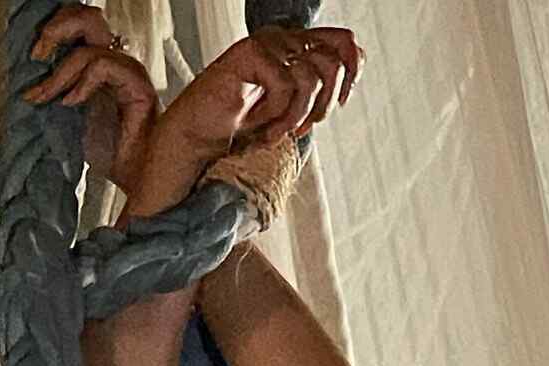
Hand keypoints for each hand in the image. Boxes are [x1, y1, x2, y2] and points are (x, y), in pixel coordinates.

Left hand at [24, 3, 159, 193]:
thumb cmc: (108, 152)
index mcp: (97, 65)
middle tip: (37, 56)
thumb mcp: (68, 119)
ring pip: (89, 44)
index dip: (52, 32)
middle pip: (87, 18)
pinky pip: (103, 65)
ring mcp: (126, 70)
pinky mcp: (136, 83)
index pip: (76, 27)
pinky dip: (82, 83)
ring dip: (60, 71)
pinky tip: (72, 103)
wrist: (133, 175)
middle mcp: (113, 62)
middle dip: (55, 31)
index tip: (31, 60)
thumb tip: (23, 88)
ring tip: (46, 96)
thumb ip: (53, 96)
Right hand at [158, 25, 364, 160]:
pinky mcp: (249, 53)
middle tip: (297, 128)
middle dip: (320, 107)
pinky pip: (285, 84)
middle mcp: (282, 39)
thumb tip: (344, 88)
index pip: (345, 42)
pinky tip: (256, 123)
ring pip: (311, 77)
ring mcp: (265, 43)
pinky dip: (275, 114)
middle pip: (333, 62)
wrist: (196, 142)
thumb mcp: (286, 113)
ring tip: (272, 131)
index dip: (351, 73)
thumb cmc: (236, 130)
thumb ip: (312, 94)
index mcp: (293, 48)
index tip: (336, 104)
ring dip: (294, 116)